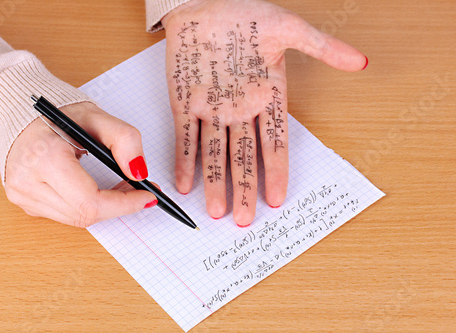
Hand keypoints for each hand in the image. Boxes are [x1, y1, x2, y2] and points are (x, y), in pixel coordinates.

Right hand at [5, 102, 157, 227]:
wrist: (20, 114)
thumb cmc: (59, 114)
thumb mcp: (98, 117)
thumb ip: (125, 140)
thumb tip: (140, 174)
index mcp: (44, 158)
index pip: (90, 202)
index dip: (124, 204)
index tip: (148, 196)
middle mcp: (27, 182)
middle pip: (86, 215)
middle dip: (119, 206)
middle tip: (139, 190)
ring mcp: (23, 195)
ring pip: (77, 219)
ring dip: (106, 208)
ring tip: (122, 188)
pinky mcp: (24, 202)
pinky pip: (66, 215)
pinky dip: (88, 207)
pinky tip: (98, 191)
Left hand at [163, 0, 366, 225]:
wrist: (205, 0)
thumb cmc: (245, 13)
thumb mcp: (288, 28)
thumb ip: (321, 47)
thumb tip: (360, 60)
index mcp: (267, 97)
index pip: (274, 143)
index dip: (276, 172)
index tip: (277, 199)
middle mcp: (240, 110)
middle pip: (244, 157)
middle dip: (244, 188)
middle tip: (244, 220)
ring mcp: (211, 109)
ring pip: (214, 152)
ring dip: (214, 181)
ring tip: (216, 211)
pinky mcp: (185, 103)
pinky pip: (185, 136)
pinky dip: (185, 160)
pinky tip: (186, 183)